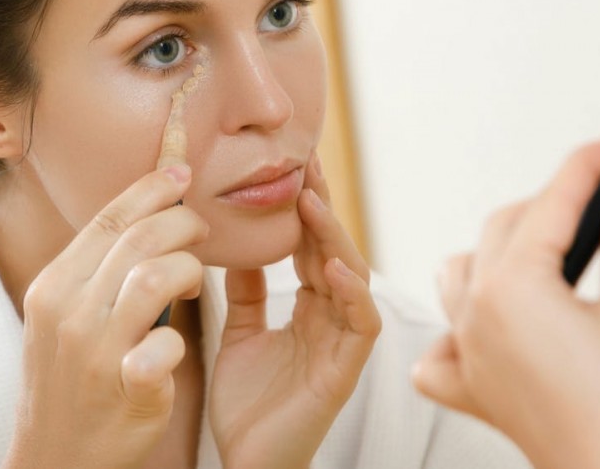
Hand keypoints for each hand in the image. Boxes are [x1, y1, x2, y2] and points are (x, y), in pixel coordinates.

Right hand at [4, 166, 208, 468]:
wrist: (55, 457)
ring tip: (198, 282)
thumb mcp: (66, 317)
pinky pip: (165, 344)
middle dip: (183, 222)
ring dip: (189, 271)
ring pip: (155, 277)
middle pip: (138, 238)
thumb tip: (146, 218)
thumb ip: (98, 271)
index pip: (108, 218)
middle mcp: (68, 311)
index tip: (182, 172)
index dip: (151, 188)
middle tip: (202, 231)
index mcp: (54, 286)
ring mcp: (93, 351)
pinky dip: (179, 340)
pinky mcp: (123, 388)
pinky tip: (176, 346)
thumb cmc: (72, 379)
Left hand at [209, 153, 380, 468]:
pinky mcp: (346, 370)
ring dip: (334, 239)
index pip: (313, 247)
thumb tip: (240, 243)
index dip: (305, 208)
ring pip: (352, 277)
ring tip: (311, 202)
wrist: (247, 464)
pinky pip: (360, 324)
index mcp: (310, 309)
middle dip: (322, 207)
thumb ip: (247, 292)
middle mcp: (331, 319)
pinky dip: (352, 293)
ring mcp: (342, 343)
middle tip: (307, 162)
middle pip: (335, 251)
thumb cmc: (247, 406)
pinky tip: (334, 267)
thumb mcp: (239, 334)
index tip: (292, 166)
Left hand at [412, 136, 599, 468]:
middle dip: (553, 202)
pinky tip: (489, 324)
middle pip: (505, 228)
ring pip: (462, 271)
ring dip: (500, 249)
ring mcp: (466, 350)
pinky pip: (442, 341)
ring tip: (548, 250)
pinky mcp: (470, 386)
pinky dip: (459, 322)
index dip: (588, 165)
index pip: (552, 203)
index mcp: (514, 289)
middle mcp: (476, 313)